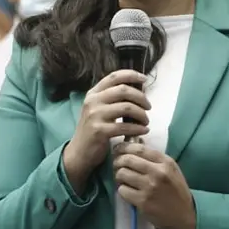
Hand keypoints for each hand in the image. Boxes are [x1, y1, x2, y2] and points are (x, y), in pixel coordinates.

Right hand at [63, 70, 149, 193]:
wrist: (79, 152)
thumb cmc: (93, 130)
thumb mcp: (98, 110)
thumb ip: (112, 99)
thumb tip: (137, 90)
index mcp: (93, 93)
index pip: (114, 76)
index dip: (131, 75)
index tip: (144, 79)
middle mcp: (92, 101)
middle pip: (123, 90)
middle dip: (141, 97)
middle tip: (148, 106)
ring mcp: (95, 115)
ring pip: (127, 107)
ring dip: (142, 114)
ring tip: (146, 121)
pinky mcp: (99, 131)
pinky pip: (125, 126)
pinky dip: (138, 128)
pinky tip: (144, 130)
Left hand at [112, 142, 195, 228]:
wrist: (185, 216)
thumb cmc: (176, 191)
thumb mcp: (171, 170)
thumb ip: (154, 159)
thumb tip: (132, 148)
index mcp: (166, 162)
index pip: (139, 149)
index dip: (124, 147)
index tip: (118, 149)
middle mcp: (158, 172)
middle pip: (128, 159)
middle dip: (118, 161)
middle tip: (116, 166)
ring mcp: (150, 187)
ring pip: (122, 174)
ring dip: (119, 176)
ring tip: (123, 180)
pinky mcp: (143, 202)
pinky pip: (122, 190)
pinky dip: (122, 190)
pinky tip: (128, 192)